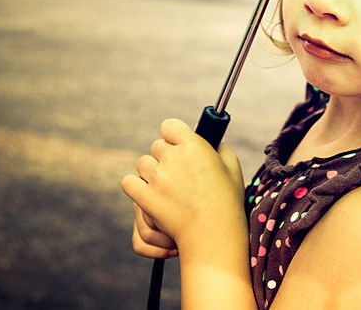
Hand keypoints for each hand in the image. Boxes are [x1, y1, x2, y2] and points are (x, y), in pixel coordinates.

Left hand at [121, 118, 245, 254]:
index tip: (178, 144)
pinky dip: (136, 187)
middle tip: (177, 173)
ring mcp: (157, 177)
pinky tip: (147, 193)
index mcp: (194, 145)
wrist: (214, 235)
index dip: (173, 135)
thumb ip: (217, 147)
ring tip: (166, 187)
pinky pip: (129, 182)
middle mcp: (173, 157)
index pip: (170, 126)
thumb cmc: (227, 202)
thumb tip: (206, 140)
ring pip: (142, 163)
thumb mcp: (231, 166)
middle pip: (156, 146)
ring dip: (151, 173)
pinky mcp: (145, 196)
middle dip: (164, 157)